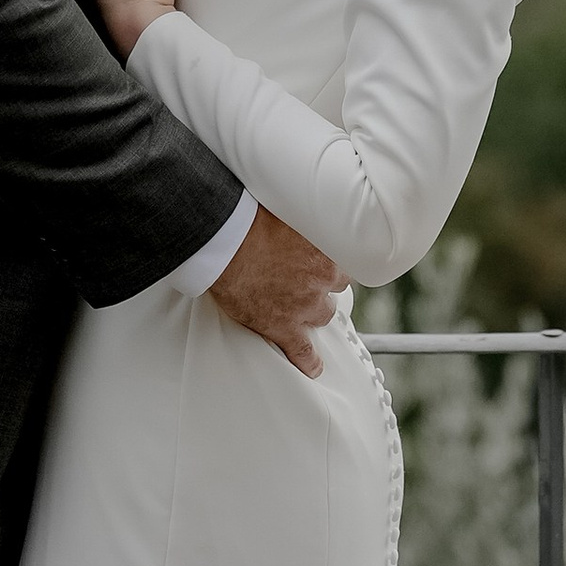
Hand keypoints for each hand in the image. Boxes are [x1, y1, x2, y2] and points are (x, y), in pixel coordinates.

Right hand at [209, 206, 342, 378]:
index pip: (340, 260)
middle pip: (333, 289)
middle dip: (321, 286)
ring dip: (313, 311)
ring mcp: (303, 306)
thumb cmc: (249, 217)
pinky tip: (314, 367)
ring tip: (299, 309)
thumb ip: (301, 212)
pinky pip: (302, 351)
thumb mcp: (285, 206)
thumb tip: (302, 199)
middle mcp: (321, 280)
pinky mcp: (282, 327)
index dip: (327, 262)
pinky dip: (308, 361)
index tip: (318, 261)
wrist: (224, 241)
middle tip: (303, 281)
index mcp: (325, 250)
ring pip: (322, 315)